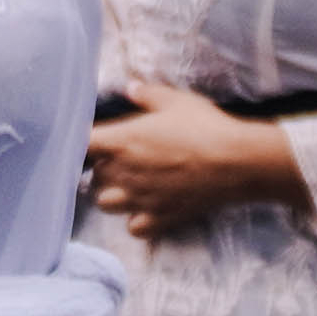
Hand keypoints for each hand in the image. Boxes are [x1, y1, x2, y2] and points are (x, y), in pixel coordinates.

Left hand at [83, 85, 310, 244]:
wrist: (236, 163)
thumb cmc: (204, 126)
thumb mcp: (174, 100)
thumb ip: (146, 94)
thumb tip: (130, 88)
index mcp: (121, 141)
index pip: (80, 146)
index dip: (80, 144)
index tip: (90, 141)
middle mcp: (124, 173)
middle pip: (93, 176)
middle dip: (101, 168)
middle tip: (119, 159)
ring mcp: (140, 199)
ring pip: (105, 204)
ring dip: (112, 194)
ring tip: (129, 184)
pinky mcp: (160, 218)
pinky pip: (134, 228)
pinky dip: (136, 220)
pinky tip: (148, 208)